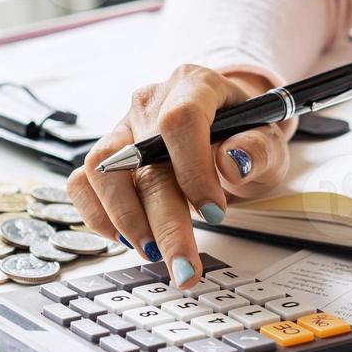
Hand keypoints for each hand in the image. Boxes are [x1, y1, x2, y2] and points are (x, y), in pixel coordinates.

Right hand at [65, 64, 291, 286]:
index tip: (215, 213)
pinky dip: (98, 216)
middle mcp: (151, 102)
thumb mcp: (269, 138)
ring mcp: (123, 127)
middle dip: (164, 221)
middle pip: (142, 158)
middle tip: (183, 266)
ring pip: (101, 169)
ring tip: (154, 252)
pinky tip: (128, 239)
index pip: (180, 121)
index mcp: (194, 85)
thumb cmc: (246, 131)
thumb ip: (258, 148)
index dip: (193, 170)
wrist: (228, 126)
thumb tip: (234, 162)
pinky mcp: (106, 154)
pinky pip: (82, 183)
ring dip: (125, 219)